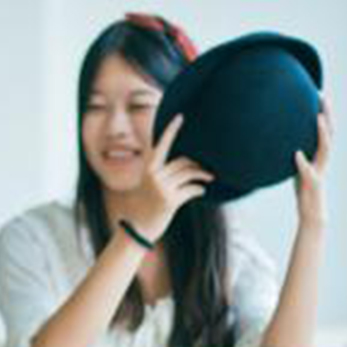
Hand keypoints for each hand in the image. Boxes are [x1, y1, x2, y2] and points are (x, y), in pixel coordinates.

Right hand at [121, 114, 213, 242]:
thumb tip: (190, 164)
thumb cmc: (147, 205)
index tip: (181, 117)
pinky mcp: (170, 200)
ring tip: (208, 178)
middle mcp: (154, 175)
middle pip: (183, 161)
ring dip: (202, 176)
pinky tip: (201, 191)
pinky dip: (199, 190)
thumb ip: (165, 173)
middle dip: (197, 164)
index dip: (172, 130)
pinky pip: (192, 189)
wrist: (138, 229)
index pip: (162, 145)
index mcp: (149, 169)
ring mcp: (161, 187)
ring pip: (189, 173)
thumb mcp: (151, 185)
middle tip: (208, 169)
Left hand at [294, 96, 332, 228]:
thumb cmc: (304, 189)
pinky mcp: (312, 184)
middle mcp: (322, 160)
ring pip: (325, 149)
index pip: (324, 130)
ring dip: (322, 133)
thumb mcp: (298, 167)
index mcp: (319, 155)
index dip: (324, 112)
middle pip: (329, 133)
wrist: (311, 213)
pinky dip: (302, 162)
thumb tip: (283, 140)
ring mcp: (319, 171)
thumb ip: (295, 154)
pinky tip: (296, 154)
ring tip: (318, 118)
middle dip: (327, 114)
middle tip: (324, 96)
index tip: (319, 93)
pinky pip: (307, 172)